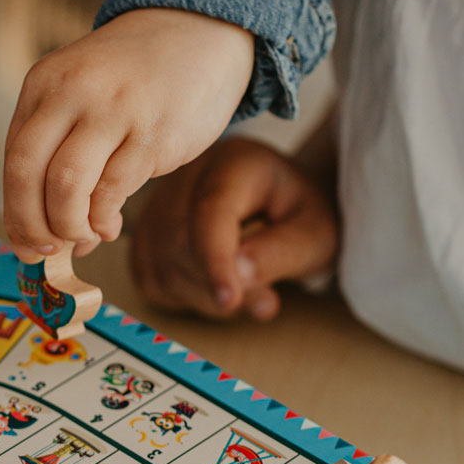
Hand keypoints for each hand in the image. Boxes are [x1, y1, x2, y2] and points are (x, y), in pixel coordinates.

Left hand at [3, 8, 254, 257]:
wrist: (197, 33)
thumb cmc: (134, 76)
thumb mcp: (80, 91)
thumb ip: (58, 147)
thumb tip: (45, 229)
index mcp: (45, 83)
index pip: (14, 159)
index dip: (15, 211)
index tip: (25, 243)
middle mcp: (74, 93)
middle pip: (28, 173)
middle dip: (32, 225)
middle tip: (45, 252)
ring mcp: (114, 112)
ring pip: (68, 187)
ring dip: (70, 227)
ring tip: (85, 236)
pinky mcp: (153, 134)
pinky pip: (114, 191)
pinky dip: (104, 219)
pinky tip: (110, 223)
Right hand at [130, 135, 338, 319]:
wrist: (283, 206)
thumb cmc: (302, 218)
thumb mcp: (316, 234)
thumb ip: (281, 252)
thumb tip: (238, 276)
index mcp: (236, 163)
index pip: (211, 211)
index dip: (215, 259)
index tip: (228, 300)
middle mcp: (188, 174)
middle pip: (180, 243)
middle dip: (217, 286)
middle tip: (265, 300)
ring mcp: (161, 200)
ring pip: (161, 265)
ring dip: (203, 296)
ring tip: (246, 289)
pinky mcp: (147, 230)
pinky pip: (150, 277)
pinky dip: (182, 295)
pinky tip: (214, 284)